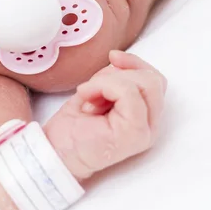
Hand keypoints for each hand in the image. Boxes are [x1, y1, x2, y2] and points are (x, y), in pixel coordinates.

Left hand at [44, 50, 166, 180]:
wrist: (55, 152)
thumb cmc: (73, 125)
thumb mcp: (99, 91)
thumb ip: (116, 77)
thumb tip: (117, 57)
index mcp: (144, 116)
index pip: (155, 80)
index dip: (134, 63)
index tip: (112, 58)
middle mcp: (150, 126)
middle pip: (153, 79)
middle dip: (121, 73)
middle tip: (94, 89)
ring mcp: (145, 132)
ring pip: (145, 83)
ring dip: (109, 80)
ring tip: (89, 96)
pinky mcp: (134, 133)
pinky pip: (128, 92)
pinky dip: (103, 86)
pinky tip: (86, 99)